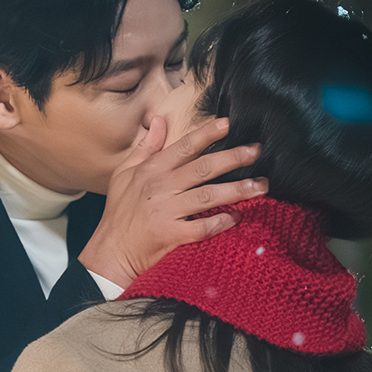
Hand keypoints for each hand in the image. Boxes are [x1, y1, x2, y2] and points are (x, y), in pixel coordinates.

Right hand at [76, 116, 265, 289]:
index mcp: (151, 170)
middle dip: (232, 158)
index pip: (184, 147)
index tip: (228, 124)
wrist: (111, 250)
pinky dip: (221, 222)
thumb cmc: (120, 211)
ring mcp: (167, 212)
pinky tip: (237, 216)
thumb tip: (159, 120)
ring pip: (207, 196)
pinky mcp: (172, 235)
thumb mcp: (124, 173)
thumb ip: (146, 147)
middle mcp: (161, 188)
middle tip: (256, 151)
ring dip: (237, 190)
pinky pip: (202, 227)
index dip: (206, 134)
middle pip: (203, 168)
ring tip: (260, 185)